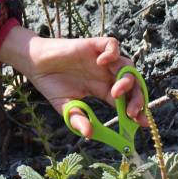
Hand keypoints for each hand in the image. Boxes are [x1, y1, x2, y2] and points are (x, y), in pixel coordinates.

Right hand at [0, 26, 147, 137]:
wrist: (35, 64)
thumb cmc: (51, 84)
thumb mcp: (66, 107)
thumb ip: (78, 119)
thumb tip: (89, 135)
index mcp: (103, 89)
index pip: (127, 100)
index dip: (137, 111)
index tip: (142, 124)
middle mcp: (107, 74)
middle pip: (133, 83)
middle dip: (137, 98)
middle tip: (131, 112)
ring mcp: (101, 59)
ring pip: (127, 64)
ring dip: (126, 79)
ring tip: (115, 92)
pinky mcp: (93, 45)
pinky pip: (112, 44)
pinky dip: (113, 52)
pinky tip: (102, 62)